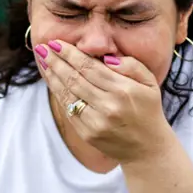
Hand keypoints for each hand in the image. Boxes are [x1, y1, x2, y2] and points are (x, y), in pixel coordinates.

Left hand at [38, 41, 171, 163]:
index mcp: (123, 90)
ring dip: (52, 75)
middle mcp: (108, 106)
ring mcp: (96, 122)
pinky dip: (57, 92)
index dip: (70, 54)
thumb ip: (131, 65)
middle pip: (75, 78)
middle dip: (56, 61)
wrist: (148, 149)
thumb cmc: (148, 109)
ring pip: (68, 93)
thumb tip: (106, 58)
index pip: (89, 67)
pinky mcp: (87, 133)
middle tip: (43, 47)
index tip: (56, 43)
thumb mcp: (149, 82)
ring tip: (43, 60)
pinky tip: (51, 80)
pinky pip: (68, 109)